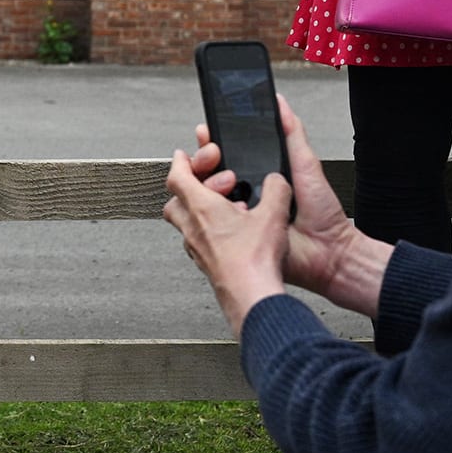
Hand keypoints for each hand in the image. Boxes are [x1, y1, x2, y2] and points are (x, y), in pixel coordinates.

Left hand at [165, 148, 289, 334]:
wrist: (251, 297)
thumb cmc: (253, 261)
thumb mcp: (273, 214)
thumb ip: (276, 189)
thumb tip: (276, 181)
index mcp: (202, 207)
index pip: (177, 176)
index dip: (180, 162)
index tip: (183, 155)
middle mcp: (192, 227)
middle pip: (175, 200)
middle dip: (189, 186)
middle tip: (207, 179)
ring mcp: (196, 248)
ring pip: (185, 222)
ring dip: (198, 210)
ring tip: (222, 207)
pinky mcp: (205, 264)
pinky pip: (198, 241)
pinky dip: (208, 232)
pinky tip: (230, 235)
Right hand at [183, 98, 389, 317]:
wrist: (329, 251)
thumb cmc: (323, 214)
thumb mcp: (306, 163)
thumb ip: (291, 132)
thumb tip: (279, 104)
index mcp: (261, 174)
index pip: (228, 154)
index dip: (212, 143)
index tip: (207, 133)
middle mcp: (246, 193)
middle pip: (210, 174)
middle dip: (204, 160)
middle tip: (213, 155)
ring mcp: (239, 216)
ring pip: (206, 198)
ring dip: (209, 186)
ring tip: (227, 183)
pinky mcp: (237, 237)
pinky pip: (215, 224)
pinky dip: (215, 215)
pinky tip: (228, 207)